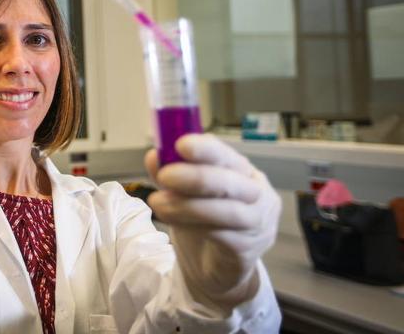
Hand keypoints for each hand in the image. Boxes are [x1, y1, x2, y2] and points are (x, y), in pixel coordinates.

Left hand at [145, 134, 280, 313]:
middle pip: (231, 182)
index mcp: (244, 172)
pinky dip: (194, 226)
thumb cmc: (203, 221)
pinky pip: (223, 236)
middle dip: (195, 177)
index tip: (181, 145)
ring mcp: (258, 224)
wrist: (215, 268)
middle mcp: (258, 195)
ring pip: (227, 211)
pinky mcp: (249, 251)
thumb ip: (170, 174)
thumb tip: (154, 156)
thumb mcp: (184, 194)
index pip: (228, 156)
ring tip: (157, 203)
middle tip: (165, 176)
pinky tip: (173, 222)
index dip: (206, 150)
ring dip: (188, 205)